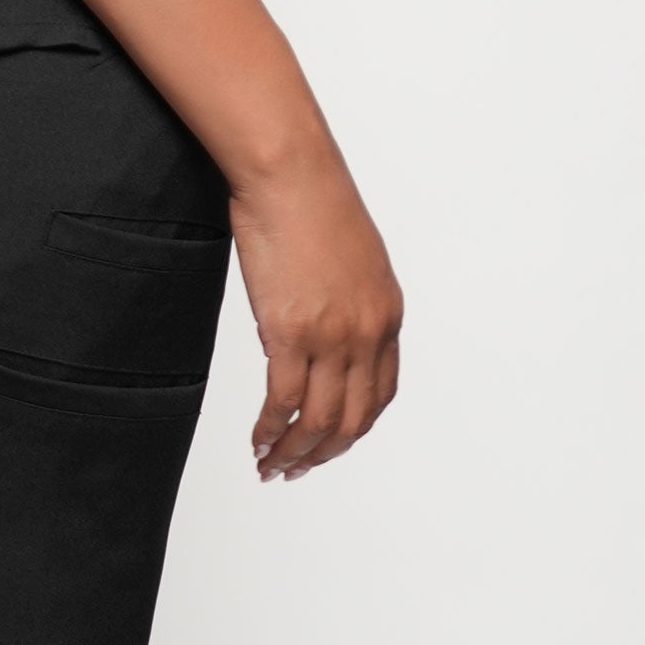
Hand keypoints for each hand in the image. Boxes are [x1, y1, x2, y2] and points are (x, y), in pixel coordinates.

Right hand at [231, 152, 401, 480]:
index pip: (381, 395)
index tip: (329, 444)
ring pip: (319, 419)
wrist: (290, 175)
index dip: (354, 430)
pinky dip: (271, 429)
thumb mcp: (353, 261)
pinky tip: (257, 439)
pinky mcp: (290, 331)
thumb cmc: (312, 203)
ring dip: (294, 452)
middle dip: (323, 454)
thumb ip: (347, 304)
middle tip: (295, 470)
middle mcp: (366, 333)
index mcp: (387, 316)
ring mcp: (331, 336)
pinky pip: (283, 400)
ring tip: (271, 465)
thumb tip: (323, 331)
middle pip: (352, 419)